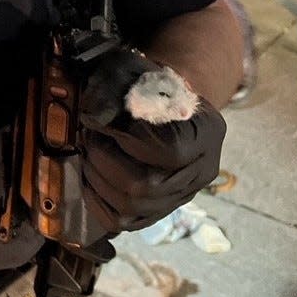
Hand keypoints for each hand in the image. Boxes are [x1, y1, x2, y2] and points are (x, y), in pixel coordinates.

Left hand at [77, 50, 226, 233]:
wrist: (169, 107)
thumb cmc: (154, 87)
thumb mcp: (143, 76)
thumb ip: (120, 90)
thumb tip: (92, 115)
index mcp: (208, 133)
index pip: (171, 151)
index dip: (129, 139)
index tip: (104, 122)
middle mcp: (201, 172)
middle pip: (146, 186)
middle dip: (105, 161)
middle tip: (89, 138)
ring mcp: (181, 197)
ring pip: (131, 207)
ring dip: (97, 179)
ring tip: (88, 154)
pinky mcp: (158, 212)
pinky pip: (121, 220)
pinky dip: (97, 200)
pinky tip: (90, 177)